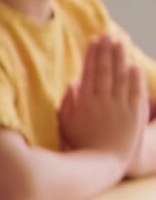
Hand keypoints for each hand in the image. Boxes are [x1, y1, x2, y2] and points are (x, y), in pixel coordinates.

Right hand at [58, 35, 148, 158]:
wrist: (102, 164)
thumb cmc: (80, 145)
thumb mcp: (66, 124)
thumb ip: (68, 102)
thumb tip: (73, 83)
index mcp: (84, 102)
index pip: (89, 72)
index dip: (92, 55)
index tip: (93, 41)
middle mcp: (102, 102)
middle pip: (105, 70)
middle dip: (106, 51)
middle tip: (107, 35)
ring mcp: (119, 108)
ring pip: (121, 77)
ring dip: (121, 59)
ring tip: (120, 43)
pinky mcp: (133, 115)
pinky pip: (135, 92)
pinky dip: (134, 78)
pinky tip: (133, 66)